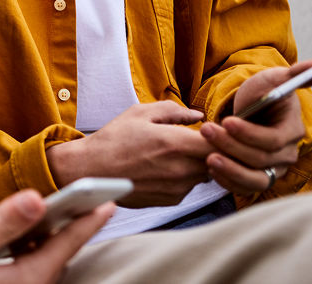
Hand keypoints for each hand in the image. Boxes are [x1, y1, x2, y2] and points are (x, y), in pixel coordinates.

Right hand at [0, 189, 112, 283]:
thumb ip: (3, 222)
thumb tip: (36, 198)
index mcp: (31, 276)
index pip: (68, 242)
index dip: (90, 219)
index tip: (109, 200)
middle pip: (63, 251)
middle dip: (76, 225)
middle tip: (91, 200)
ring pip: (49, 259)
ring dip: (56, 235)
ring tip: (62, 210)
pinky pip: (35, 265)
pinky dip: (38, 246)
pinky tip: (27, 234)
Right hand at [46, 101, 211, 207]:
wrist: (91, 171)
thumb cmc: (113, 140)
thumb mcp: (139, 113)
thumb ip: (172, 110)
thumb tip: (196, 114)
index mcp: (175, 143)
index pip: (220, 143)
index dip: (219, 135)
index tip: (209, 130)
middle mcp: (181, 169)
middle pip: (216, 160)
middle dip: (209, 150)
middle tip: (193, 140)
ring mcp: (178, 187)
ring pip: (204, 173)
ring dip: (197, 163)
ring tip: (173, 154)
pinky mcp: (171, 200)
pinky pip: (189, 186)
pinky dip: (184, 177)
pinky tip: (163, 168)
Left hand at [199, 59, 311, 194]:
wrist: (252, 109)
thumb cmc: (263, 92)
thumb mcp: (274, 79)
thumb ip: (295, 74)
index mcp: (292, 130)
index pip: (273, 139)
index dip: (250, 134)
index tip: (227, 121)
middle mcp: (286, 154)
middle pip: (260, 159)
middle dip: (231, 146)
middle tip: (206, 130)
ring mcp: (273, 168)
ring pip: (254, 179)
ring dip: (229, 170)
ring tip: (207, 157)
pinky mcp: (257, 178)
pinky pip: (244, 187)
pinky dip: (227, 181)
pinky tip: (211, 168)